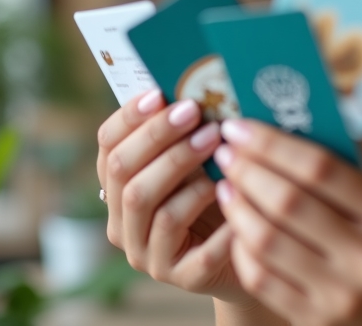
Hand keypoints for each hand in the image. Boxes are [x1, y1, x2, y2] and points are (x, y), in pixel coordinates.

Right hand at [96, 90, 250, 304]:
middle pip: (124, 173)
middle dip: (158, 137)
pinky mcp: (183, 278)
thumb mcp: (204, 158)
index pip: (108, 146)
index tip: (159, 92)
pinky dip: (217, 216)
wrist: (254, 249)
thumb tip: (201, 84)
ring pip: (149, 205)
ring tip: (218, 145)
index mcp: (120, 186)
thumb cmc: (225, 191)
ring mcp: (148, 254)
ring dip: (183, 168)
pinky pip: (195, 248)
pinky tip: (236, 192)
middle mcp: (123, 222)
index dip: (130, 117)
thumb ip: (192, 130)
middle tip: (195, 112)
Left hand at [212, 120, 361, 325]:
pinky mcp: (317, 321)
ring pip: (267, 241)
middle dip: (248, 170)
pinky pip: (263, 279)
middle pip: (289, 202)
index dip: (273, 144)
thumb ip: (352, 183)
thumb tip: (285, 143)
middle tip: (227, 151)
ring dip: (238, 207)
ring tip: (228, 185)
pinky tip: (238, 227)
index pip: (321, 169)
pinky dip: (242, 248)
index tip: (242, 127)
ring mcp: (341, 295)